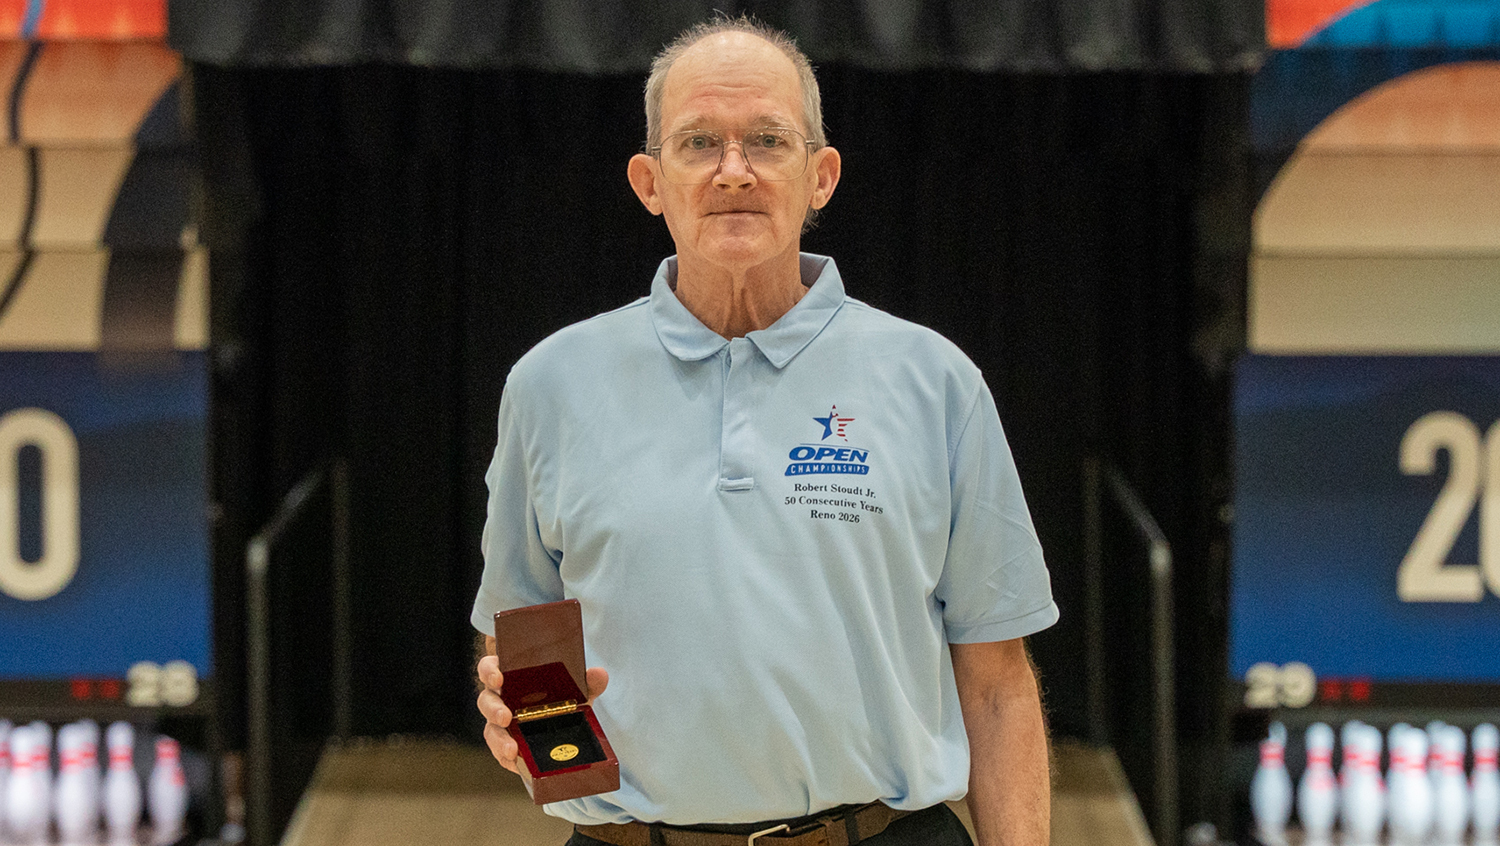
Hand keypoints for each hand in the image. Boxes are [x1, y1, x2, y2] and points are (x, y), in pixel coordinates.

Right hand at [476, 653, 608, 772]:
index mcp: (511, 677)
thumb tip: (599, 674)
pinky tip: (516, 763)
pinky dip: (507, 759)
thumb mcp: (576, 690)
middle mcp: (500, 700)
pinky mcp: (506, 746)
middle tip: (506, 717)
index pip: (489, 668)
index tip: (498, 678)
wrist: (565, 724)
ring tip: (512, 749)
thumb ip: (587, 682)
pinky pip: (500, 754)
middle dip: (493, 710)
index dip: (489, 671)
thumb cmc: (561, 698)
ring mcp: (500, 725)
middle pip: (486, 701)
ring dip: (499, 740)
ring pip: (490, 730)